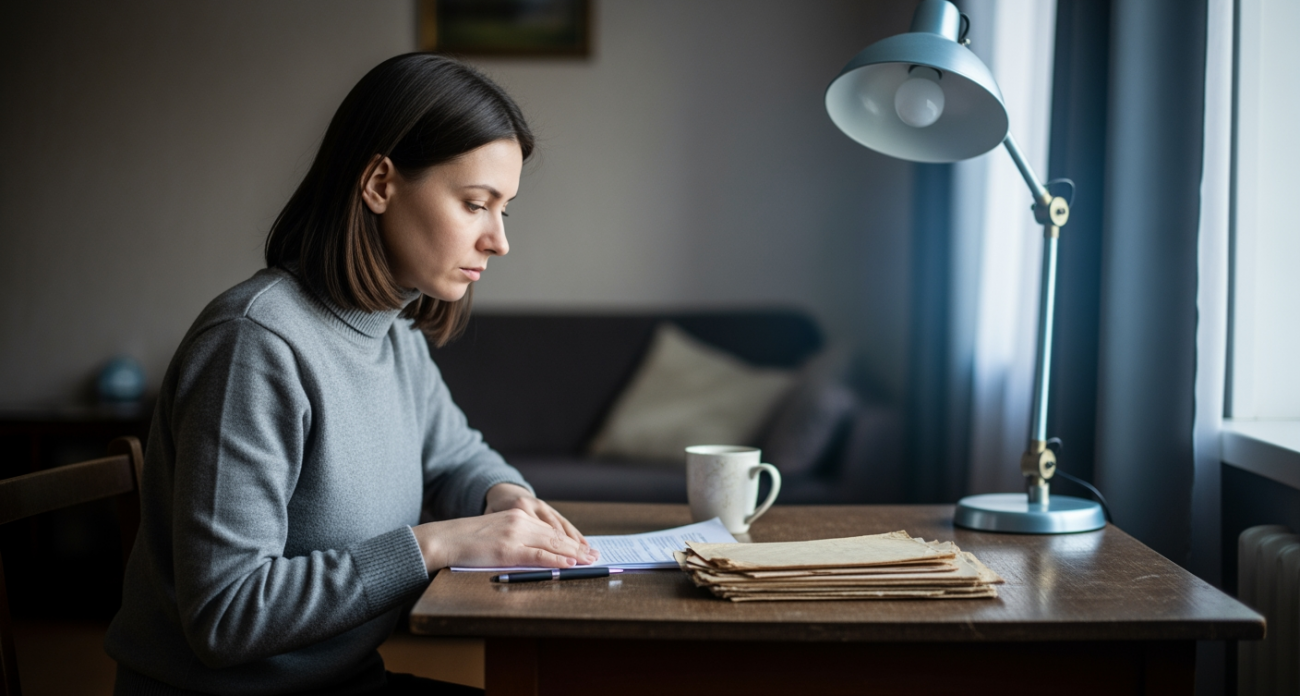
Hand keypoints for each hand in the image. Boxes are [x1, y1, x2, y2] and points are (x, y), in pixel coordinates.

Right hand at [409, 484, 596, 571]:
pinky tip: (569, 563)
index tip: (586, 547)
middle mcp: (519, 522)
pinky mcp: (507, 550)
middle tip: (595, 556)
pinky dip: (557, 560)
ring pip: (552, 544)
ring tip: (589, 561)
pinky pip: (538, 555)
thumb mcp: (497, 532)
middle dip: (578, 547)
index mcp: (518, 516)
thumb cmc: (467, 540)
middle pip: (556, 535)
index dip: (571, 539)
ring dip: (573, 554)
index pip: (551, 528)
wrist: (444, 538)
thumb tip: (540, 553)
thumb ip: (517, 537)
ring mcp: (514, 535)